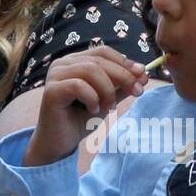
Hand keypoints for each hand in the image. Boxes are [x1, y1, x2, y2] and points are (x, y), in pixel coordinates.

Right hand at [24, 46, 146, 166]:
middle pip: (99, 60)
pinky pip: (79, 86)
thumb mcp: (108, 100)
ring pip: (91, 70)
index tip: (143, 75)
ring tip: (109, 107)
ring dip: (107, 89)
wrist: (60, 143)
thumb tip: (143, 73)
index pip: (103, 52)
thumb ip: (122, 86)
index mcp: (75, 61)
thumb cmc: (81, 120)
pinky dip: (92, 98)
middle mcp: (63, 63)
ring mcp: (55, 75)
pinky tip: (92, 110)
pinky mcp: (51, 90)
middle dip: (123, 76)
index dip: (125, 62)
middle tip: (137, 92)